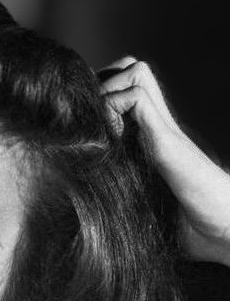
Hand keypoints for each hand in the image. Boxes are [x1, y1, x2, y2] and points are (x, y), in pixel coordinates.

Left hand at [99, 58, 229, 265]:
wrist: (224, 231)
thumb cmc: (190, 229)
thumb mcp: (142, 207)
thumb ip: (122, 198)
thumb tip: (85, 212)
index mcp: (152, 139)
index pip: (124, 90)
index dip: (100, 97)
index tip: (85, 126)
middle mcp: (158, 127)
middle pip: (129, 68)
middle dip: (102, 83)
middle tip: (90, 119)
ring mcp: (164, 130)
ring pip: (134, 71)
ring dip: (108, 90)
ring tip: (101, 127)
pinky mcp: (166, 140)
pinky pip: (135, 99)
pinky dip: (113, 109)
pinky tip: (111, 140)